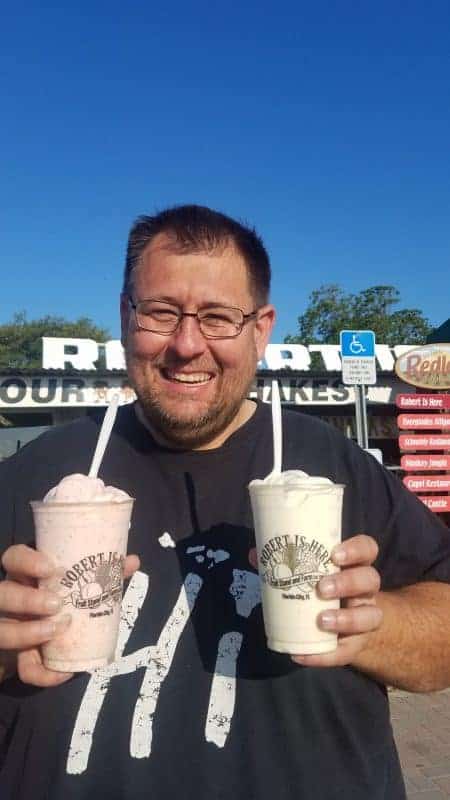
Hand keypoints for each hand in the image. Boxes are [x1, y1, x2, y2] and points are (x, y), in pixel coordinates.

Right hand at [0, 544, 139, 686]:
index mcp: (26, 576)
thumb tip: (132, 561)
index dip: (26, 561)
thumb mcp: (80, 586)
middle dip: (26, 599)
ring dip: (27, 633)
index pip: (13, 559)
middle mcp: (11, 601)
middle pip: (3, 594)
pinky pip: (24, 670)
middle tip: (56, 604)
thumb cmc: (66, 603)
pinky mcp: (17, 658)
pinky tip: (64, 672)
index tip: (49, 567)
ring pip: (3, 631)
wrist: (46, 645)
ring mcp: (10, 628)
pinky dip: (44, 674)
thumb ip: (103, 573)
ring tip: (56, 631)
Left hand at [249, 534, 381, 667]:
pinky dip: (325, 656)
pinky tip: (302, 655)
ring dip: (347, 619)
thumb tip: (255, 554)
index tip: (334, 554)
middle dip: (347, 583)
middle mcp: (365, 590)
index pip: (367, 549)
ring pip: (371, 616)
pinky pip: (347, 652)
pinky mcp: (356, 645)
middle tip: (321, 588)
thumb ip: (283, 562)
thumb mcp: (307, 574)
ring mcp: (365, 617)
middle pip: (370, 580)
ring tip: (321, 620)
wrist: (341, 627)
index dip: (356, 550)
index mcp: (354, 566)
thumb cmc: (320, 590)